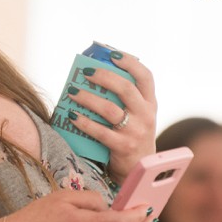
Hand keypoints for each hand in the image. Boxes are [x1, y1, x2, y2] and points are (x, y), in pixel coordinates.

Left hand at [66, 50, 156, 180]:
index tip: (113, 54)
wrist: (140, 168)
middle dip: (104, 77)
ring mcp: (136, 131)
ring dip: (88, 98)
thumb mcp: (137, 114)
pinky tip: (72, 115)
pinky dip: (84, 122)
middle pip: (125, 89)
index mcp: (150, 102)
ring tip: (73, 92)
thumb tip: (94, 73)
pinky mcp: (123, 146)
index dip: (130, 63)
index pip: (145, 76)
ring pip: (110, 109)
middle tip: (86, 72)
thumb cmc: (132, 133)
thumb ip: (124, 97)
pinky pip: (100, 131)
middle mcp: (146, 115)